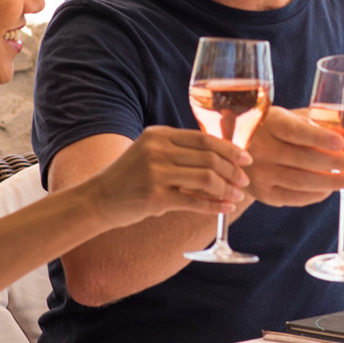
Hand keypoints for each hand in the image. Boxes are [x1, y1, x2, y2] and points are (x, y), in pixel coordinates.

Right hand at [88, 125, 250, 222]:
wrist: (97, 199)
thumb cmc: (130, 178)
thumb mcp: (151, 153)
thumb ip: (180, 151)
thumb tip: (223, 156)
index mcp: (160, 135)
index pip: (204, 139)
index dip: (230, 149)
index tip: (246, 159)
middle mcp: (157, 150)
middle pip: (209, 158)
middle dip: (233, 170)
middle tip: (244, 181)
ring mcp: (155, 173)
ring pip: (206, 178)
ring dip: (227, 188)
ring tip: (237, 195)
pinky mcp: (154, 198)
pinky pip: (194, 201)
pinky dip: (215, 205)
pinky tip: (226, 208)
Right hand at [243, 106, 343, 207]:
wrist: (238, 151)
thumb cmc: (274, 128)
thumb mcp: (287, 116)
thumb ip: (313, 120)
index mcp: (269, 122)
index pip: (294, 132)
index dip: (318, 137)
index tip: (341, 141)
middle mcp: (260, 148)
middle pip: (303, 159)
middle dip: (336, 163)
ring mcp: (260, 174)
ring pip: (301, 181)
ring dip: (332, 182)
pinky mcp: (263, 194)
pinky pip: (294, 197)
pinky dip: (317, 194)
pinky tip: (332, 188)